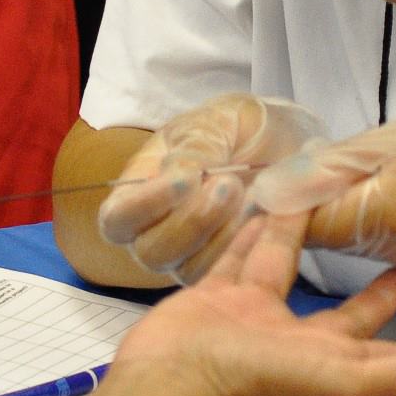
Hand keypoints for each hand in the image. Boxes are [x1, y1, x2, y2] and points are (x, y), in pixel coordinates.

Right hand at [80, 212, 395, 395]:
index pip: (394, 351)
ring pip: (293, 270)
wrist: (170, 390)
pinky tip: (267, 204)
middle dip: (377, 290)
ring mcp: (259, 323)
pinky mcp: (218, 299)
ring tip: (331, 200)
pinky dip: (254, 233)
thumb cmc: (258, 393)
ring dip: (312, 239)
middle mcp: (303, 348)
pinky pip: (242, 256)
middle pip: (351, 314)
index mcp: (340, 371)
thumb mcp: (347, 385)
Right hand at [96, 94, 322, 281]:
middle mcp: (153, 230)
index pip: (117, 218)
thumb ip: (196, 146)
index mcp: (138, 188)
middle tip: (230, 183)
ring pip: (186, 268)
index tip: (187, 180)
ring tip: (251, 196)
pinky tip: (262, 217)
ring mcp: (185, 253)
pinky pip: (222, 273)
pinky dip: (241, 247)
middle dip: (192, 221)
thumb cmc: (232, 127)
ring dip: (220, 235)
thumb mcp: (214, 122)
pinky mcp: (218, 267)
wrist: (278, 142)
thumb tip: (179, 176)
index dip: (143, 206)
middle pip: (150, 251)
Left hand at [250, 83, 395, 268]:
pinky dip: (386, 209)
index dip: (280, 203)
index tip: (260, 185)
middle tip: (304, 169)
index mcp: (390, 213)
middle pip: (333, 229)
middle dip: (315, 203)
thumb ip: (354, 159)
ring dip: (352, 204)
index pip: (307, 223)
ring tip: (358, 168)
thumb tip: (296, 179)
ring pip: (365, 231)